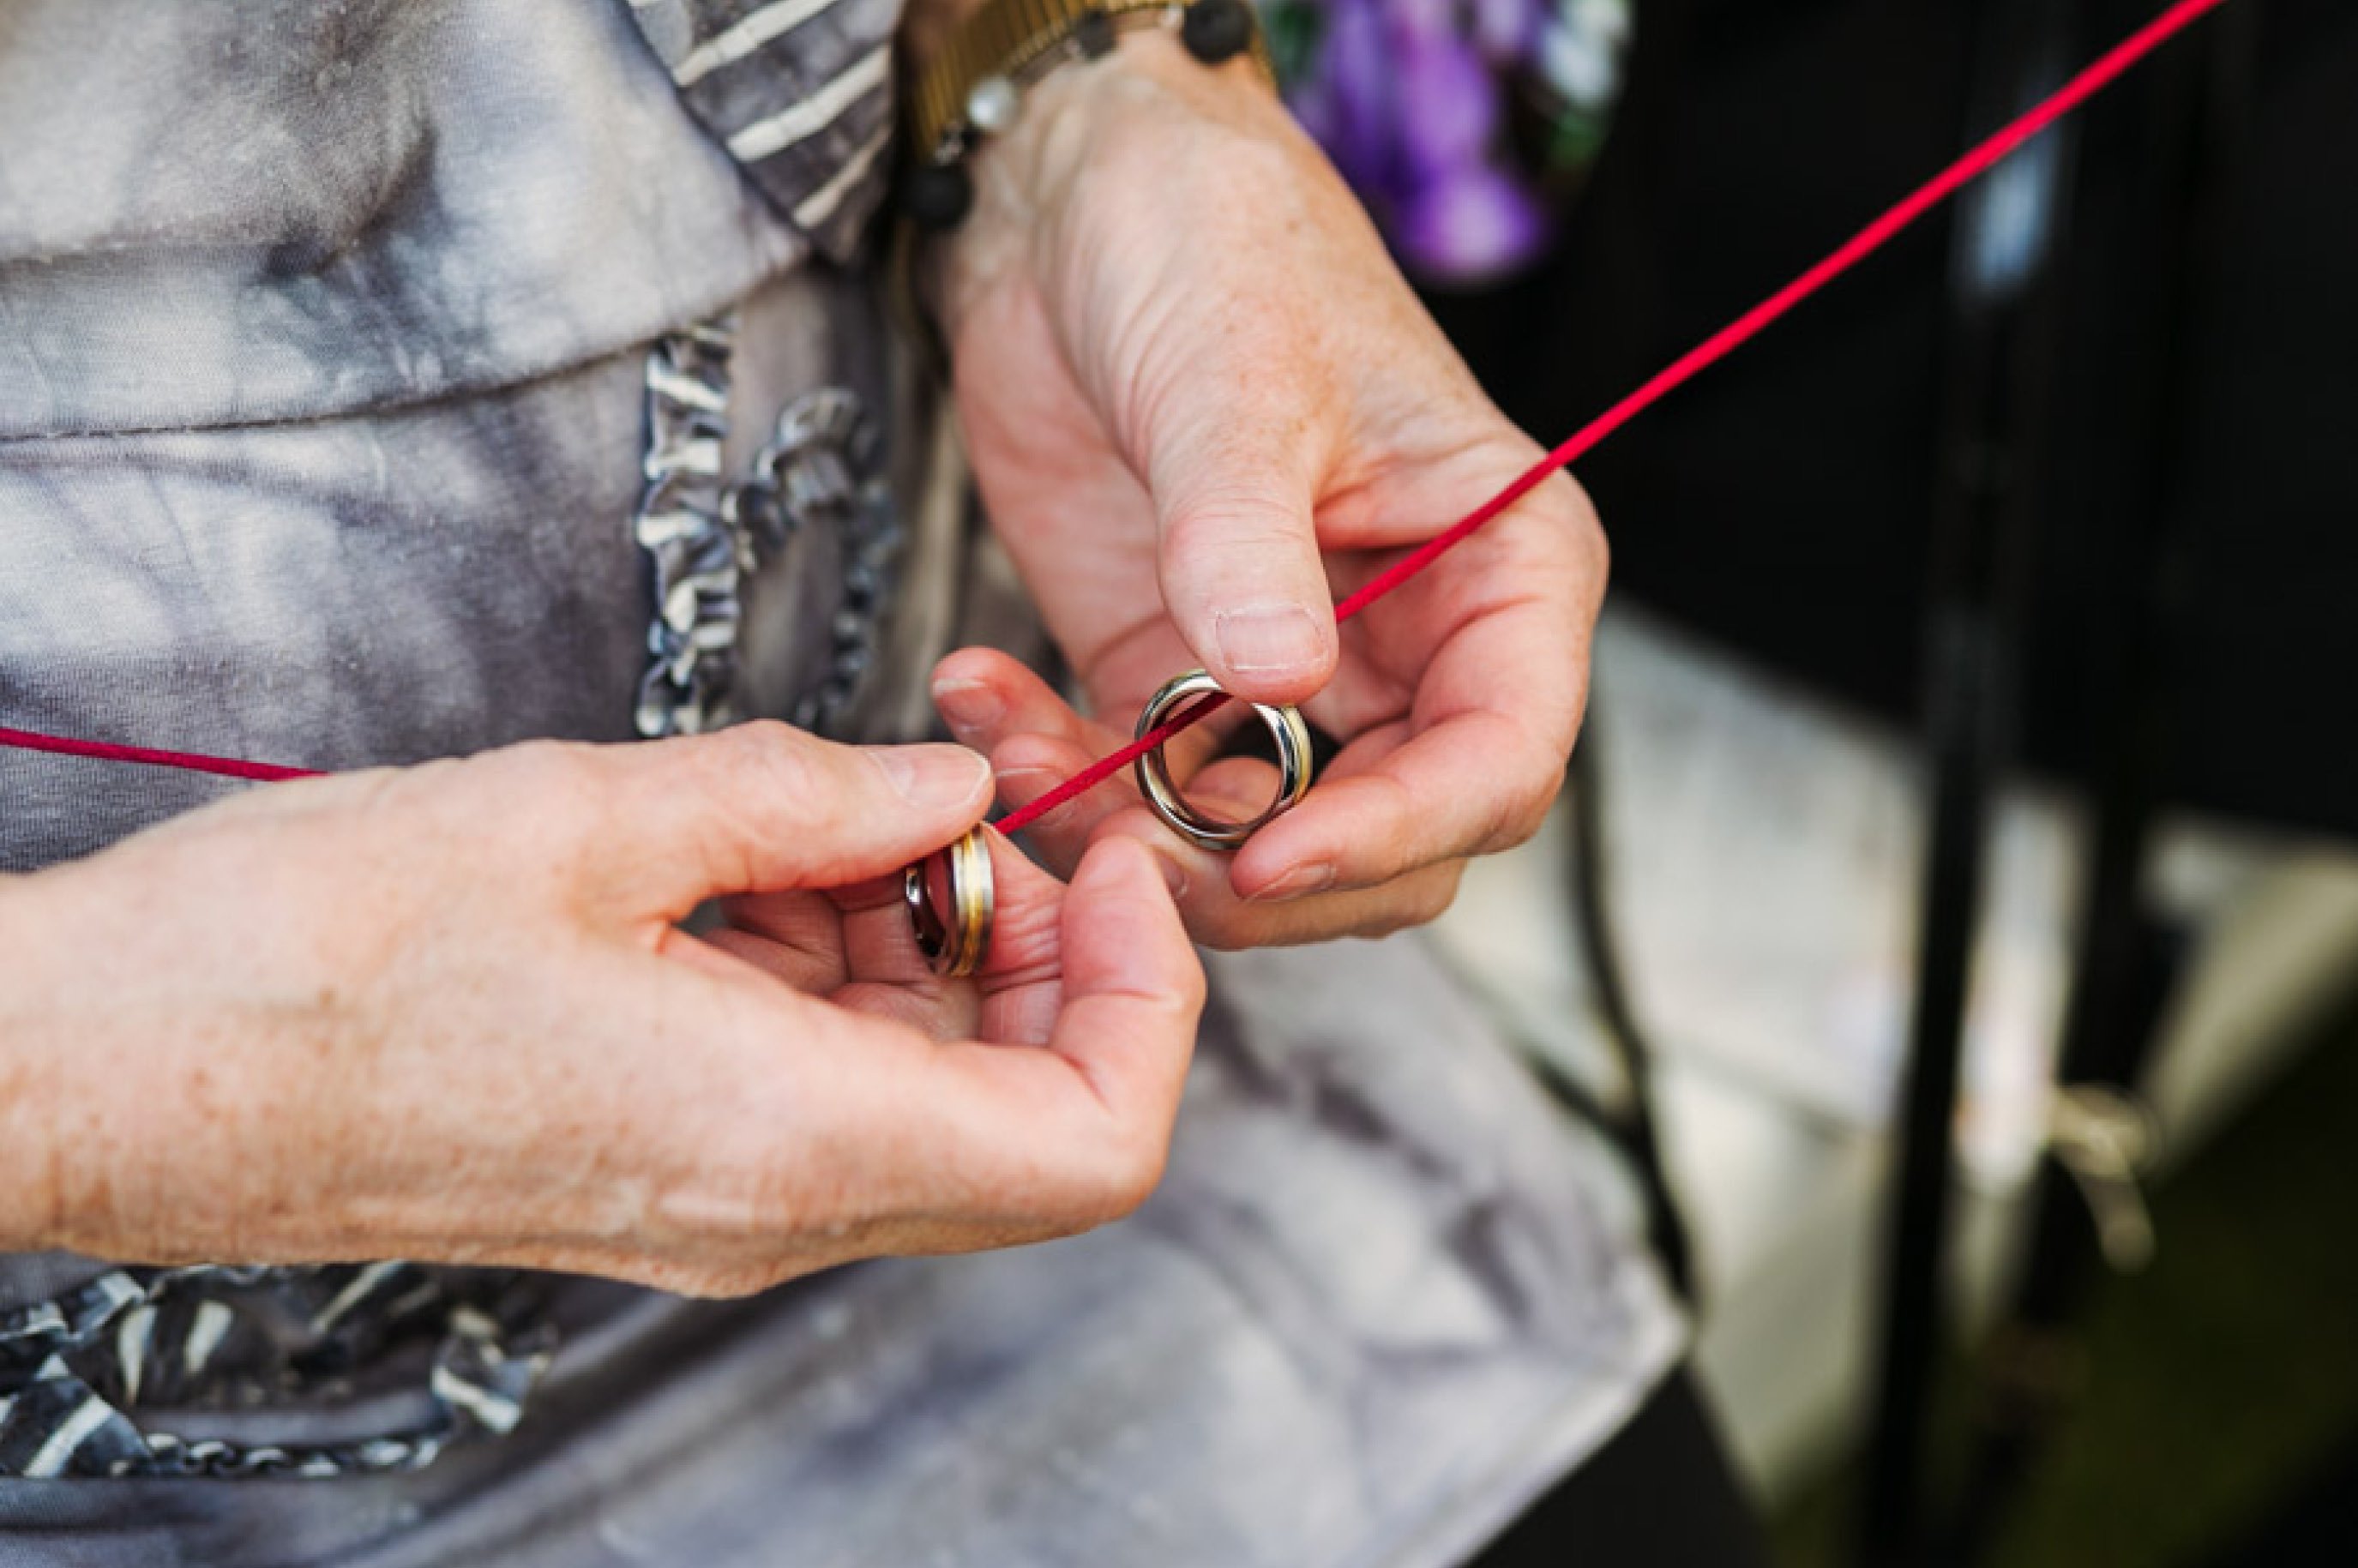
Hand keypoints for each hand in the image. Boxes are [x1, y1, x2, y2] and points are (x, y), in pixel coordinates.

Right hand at [0, 725, 1201, 1294]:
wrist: (105, 1071)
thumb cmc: (299, 964)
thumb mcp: (587, 817)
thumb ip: (808, 796)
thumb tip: (943, 783)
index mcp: (787, 1142)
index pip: (1096, 1144)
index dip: (1152, 997)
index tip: (1110, 857)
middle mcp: (773, 1205)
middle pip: (1029, 1110)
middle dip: (1046, 935)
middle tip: (982, 789)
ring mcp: (717, 1199)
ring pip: (927, 1085)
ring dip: (929, 934)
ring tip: (841, 802)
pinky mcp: (662, 1162)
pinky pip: (820, 1074)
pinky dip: (836, 958)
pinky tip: (759, 853)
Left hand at [932, 33, 1606, 945]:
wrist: (1072, 203)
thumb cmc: (1209, 237)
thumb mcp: (1232, 374)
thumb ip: (1247, 536)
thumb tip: (1278, 679)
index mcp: (1503, 566)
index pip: (1504, 758)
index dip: (1400, 832)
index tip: (1272, 852)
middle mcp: (1420, 641)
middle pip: (1392, 844)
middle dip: (1267, 875)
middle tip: (1136, 852)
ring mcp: (1298, 673)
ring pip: (1261, 843)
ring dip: (1146, 844)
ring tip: (1032, 762)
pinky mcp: (1179, 680)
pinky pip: (1144, 789)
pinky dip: (1067, 784)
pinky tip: (987, 700)